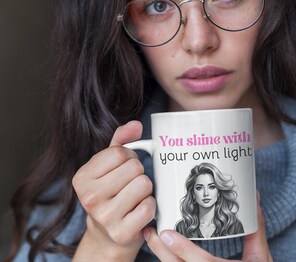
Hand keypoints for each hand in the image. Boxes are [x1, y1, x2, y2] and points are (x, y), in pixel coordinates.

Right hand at [72, 121, 155, 260]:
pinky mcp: (121, 232)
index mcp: (82, 177)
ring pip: (144, 184)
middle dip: (138, 173)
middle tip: (130, 185)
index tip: (123, 169)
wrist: (107, 233)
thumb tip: (136, 125)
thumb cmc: (110, 193)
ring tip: (134, 197)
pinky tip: (138, 210)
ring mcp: (104, 217)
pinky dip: (149, 206)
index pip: (121, 152)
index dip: (129, 157)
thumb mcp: (108, 165)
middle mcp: (89, 197)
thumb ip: (120, 141)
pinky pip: (149, 206)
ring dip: (145, 190)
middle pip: (134, 167)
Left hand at [143, 193, 271, 261]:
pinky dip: (170, 261)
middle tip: (150, 232)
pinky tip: (163, 249)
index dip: (183, 249)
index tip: (166, 234)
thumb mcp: (260, 258)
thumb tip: (254, 197)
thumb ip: (255, 229)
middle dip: (162, 251)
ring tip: (152, 237)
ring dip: (162, 256)